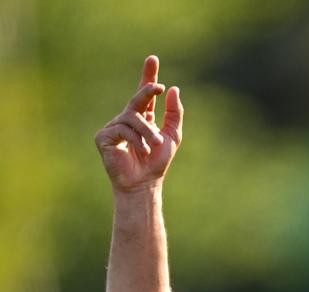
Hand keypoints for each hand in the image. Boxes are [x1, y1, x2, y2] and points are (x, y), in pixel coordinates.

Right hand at [95, 55, 182, 192]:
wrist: (144, 184)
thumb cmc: (156, 164)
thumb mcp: (171, 137)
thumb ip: (173, 114)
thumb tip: (173, 89)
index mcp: (142, 118)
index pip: (145, 94)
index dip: (148, 76)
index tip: (153, 58)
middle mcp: (126, 120)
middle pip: (137, 99)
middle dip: (147, 92)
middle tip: (158, 87)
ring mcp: (114, 127)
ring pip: (131, 117)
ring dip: (147, 131)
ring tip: (155, 146)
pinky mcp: (103, 137)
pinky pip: (121, 129)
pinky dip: (135, 140)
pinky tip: (140, 152)